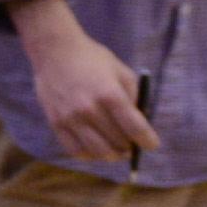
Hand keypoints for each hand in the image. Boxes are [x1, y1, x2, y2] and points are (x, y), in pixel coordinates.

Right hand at [15, 2, 153, 167]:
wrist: (54, 52)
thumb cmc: (92, 60)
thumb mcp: (121, 71)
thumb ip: (133, 97)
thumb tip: (140, 124)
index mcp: (110, 94)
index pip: (135, 128)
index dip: (147, 141)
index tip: (152, 144)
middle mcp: (90, 109)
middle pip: (118, 143)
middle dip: (130, 147)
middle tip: (132, 144)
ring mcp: (71, 119)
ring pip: (98, 152)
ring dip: (112, 154)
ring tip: (116, 149)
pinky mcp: (56, 124)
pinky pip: (76, 151)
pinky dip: (90, 154)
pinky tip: (96, 147)